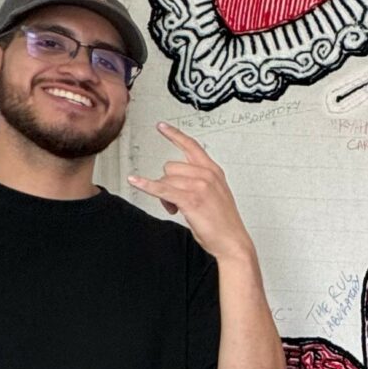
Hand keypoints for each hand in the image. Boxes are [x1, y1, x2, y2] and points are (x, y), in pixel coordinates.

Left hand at [128, 123, 253, 260]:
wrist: (233, 242)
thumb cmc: (225, 223)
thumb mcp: (216, 195)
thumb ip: (199, 182)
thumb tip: (176, 183)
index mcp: (213, 171)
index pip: (191, 146)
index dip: (174, 135)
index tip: (161, 126)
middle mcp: (206, 175)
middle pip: (171, 167)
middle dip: (168, 183)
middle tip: (175, 200)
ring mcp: (198, 186)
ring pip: (166, 179)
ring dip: (165, 196)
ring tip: (176, 208)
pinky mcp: (189, 199)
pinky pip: (160, 188)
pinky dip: (145, 185)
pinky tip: (134, 181)